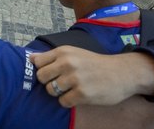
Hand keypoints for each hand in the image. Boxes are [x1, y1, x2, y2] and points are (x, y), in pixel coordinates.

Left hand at [31, 48, 153, 106]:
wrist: (122, 73)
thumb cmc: (95, 64)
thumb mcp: (74, 53)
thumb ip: (53, 56)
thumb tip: (31, 58)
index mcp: (64, 51)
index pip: (37, 62)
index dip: (42, 69)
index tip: (51, 73)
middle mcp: (68, 63)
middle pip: (41, 77)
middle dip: (48, 82)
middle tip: (61, 82)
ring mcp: (75, 78)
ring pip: (50, 90)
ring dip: (59, 93)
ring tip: (71, 89)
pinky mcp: (82, 93)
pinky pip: (63, 102)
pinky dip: (68, 101)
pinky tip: (77, 96)